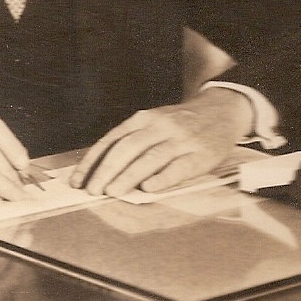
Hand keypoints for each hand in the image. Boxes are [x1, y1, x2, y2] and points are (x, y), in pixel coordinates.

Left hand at [70, 87, 253, 195]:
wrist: (222, 110)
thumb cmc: (181, 122)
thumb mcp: (155, 122)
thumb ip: (133, 141)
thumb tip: (104, 171)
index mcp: (144, 118)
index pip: (112, 140)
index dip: (93, 161)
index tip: (78, 179)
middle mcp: (160, 126)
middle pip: (127, 148)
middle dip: (106, 170)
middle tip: (93, 190)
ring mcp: (181, 140)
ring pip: (149, 158)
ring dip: (128, 176)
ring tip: (112, 191)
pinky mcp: (201, 155)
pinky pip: (178, 168)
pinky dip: (162, 179)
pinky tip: (148, 189)